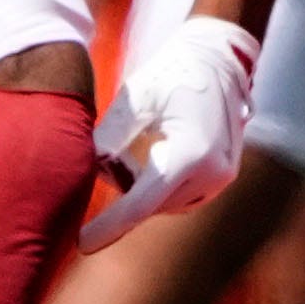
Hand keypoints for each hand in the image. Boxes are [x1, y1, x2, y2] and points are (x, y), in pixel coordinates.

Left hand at [80, 17, 260, 249]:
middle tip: (111, 153)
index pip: (140, 204)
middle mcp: (212, 174)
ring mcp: (221, 179)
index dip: (109, 225)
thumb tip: (86, 173)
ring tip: (144, 140)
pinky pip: (180, 196)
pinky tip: (157, 149)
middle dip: (126, 186)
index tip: (82, 244)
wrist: (218, 59)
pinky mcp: (222, 179)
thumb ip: (108, 139)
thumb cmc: (171, 73)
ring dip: (144, 184)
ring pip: (164, 203)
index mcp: (190, 154)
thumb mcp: (134, 99)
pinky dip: (160, 183)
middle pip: (150, 203)